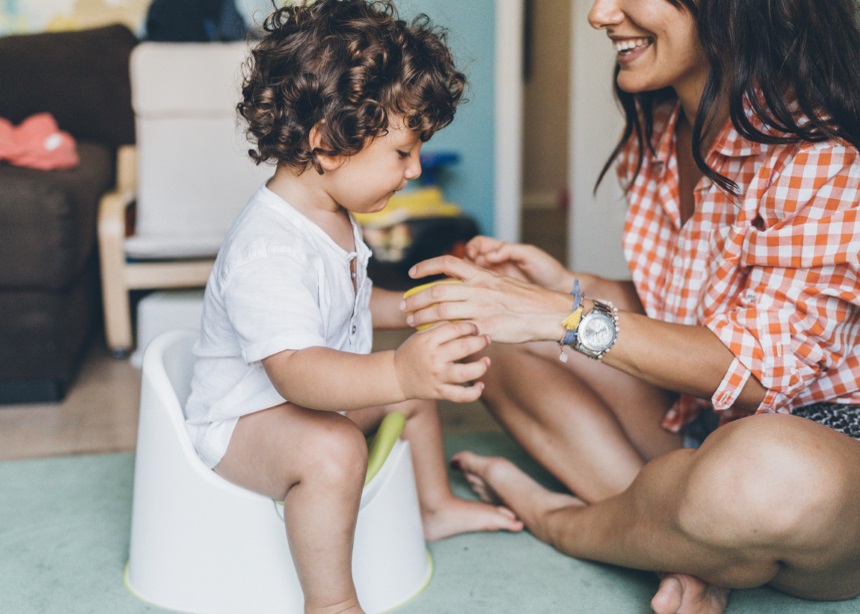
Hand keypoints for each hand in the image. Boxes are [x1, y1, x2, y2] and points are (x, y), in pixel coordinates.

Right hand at [393, 320, 490, 402]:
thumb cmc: (412, 352)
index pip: (455, 328)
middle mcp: (434, 358)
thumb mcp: (421, 335)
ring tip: (486, 361)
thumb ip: (440, 327)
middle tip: (486, 340)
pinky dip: (474, 392)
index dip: (470, 326)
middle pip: (464, 347)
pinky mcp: (439, 392)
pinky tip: (480, 385)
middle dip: (480, 342)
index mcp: (429, 340)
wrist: (396, 376)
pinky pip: (461, 395)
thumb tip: (464, 320)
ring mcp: (437, 376)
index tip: (475, 328)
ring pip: (466, 372)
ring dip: (481, 366)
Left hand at [404, 255, 570, 343]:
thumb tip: (463, 284)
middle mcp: (479, 288)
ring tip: (411, 321)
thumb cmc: (527, 300)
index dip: (426, 267)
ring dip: (422, 316)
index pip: (447, 263)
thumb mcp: (502, 283)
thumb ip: (481, 283)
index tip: (411, 274)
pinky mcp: (486, 327)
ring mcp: (481, 308)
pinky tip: (432, 336)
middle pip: (437, 290)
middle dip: (416, 298)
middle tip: (404, 306)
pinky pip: (456, 330)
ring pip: (441, 310)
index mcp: (482, 275)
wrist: (549, 313)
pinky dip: (441, 332)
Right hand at [464, 236, 573, 290]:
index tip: (473, 256)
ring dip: (468, 280)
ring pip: (472, 277)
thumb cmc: (548, 269)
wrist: (560, 289)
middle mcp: (496, 264)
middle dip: (464, 265)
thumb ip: (509, 250)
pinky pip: (481, 291)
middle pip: (470, 260)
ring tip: (470, 286)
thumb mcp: (530, 254)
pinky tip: (477, 297)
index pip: (478, 244)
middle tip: (468, 273)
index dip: (471, 248)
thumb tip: (490, 255)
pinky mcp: (498, 294)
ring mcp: (496, 280)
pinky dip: (475, 292)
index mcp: (502, 251)